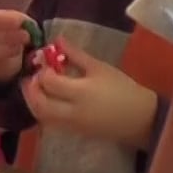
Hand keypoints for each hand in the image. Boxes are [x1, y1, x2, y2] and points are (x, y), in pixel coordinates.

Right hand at [0, 7, 32, 81]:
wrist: (0, 53)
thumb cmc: (4, 33)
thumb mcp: (11, 22)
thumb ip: (18, 21)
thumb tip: (27, 25)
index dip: (0, 19)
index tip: (20, 23)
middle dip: (6, 36)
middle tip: (26, 36)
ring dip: (3, 50)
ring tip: (19, 48)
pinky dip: (0, 67)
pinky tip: (12, 62)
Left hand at [21, 45, 157, 148]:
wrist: (141, 118)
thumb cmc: (123, 89)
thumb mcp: (100, 68)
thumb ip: (76, 55)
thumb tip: (57, 40)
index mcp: (80, 92)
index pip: (49, 82)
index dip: (42, 71)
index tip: (43, 61)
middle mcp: (71, 111)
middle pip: (39, 103)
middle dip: (30, 89)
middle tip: (31, 76)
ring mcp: (71, 125)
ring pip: (41, 116)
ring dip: (33, 102)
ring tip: (36, 87)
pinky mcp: (74, 132)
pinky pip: (50, 123)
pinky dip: (42, 111)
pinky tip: (47, 99)